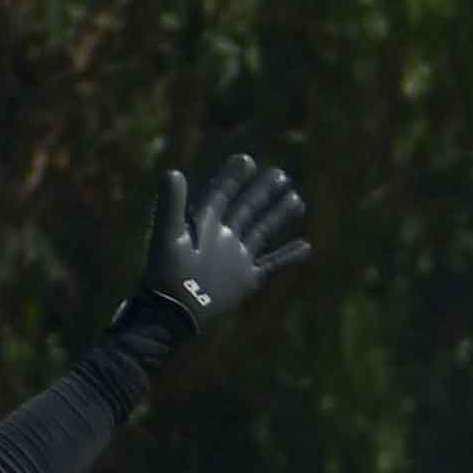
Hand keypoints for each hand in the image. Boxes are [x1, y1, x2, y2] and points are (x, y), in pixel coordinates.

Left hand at [130, 151, 310, 331]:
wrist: (172, 312)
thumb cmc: (166, 274)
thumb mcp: (168, 236)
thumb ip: (171, 205)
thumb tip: (173, 172)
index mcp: (204, 225)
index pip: (221, 194)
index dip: (232, 178)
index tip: (246, 160)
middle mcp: (223, 238)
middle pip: (247, 208)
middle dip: (263, 191)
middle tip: (281, 174)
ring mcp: (236, 258)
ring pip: (262, 231)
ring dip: (278, 215)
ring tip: (296, 199)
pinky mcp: (246, 280)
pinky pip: (272, 265)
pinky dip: (289, 257)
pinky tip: (307, 246)